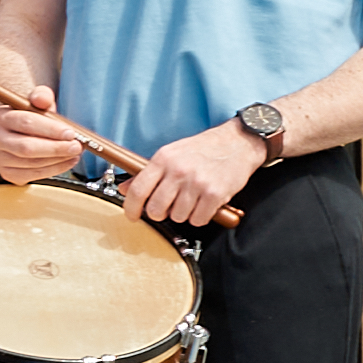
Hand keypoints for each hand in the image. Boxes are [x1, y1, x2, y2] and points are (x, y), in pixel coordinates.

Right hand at [0, 91, 83, 185]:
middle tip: (75, 146)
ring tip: (74, 153)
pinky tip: (65, 161)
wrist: (21, 130)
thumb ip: (42, 96)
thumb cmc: (32, 115)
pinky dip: (53, 170)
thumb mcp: (38, 100)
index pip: (25, 123)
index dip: (50, 129)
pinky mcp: (7, 173)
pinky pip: (33, 174)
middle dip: (55, 148)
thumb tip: (42, 100)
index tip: (70, 133)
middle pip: (26, 147)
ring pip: (32, 162)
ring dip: (57, 160)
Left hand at [117, 122, 262, 227]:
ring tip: (191, 200)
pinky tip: (203, 204)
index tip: (132, 215)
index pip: (138, 190)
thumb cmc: (203, 149)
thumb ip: (147, 173)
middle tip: (168, 207)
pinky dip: (200, 216)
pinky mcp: (215, 194)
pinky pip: (198, 220)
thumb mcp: (171, 154)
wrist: (238, 142)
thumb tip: (124, 189)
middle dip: (159, 213)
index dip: (131, 208)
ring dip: (183, 213)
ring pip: (177, 216)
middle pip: (156, 209)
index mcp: (163, 159)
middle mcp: (178, 171)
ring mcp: (197, 183)